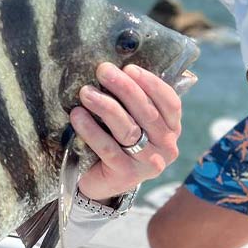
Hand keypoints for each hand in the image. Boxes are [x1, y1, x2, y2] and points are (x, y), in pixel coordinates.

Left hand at [73, 63, 181, 201]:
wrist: (100, 180)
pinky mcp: (125, 175)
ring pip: (128, 129)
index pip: (170, 102)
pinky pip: (108, 148)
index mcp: (171, 128)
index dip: (151, 83)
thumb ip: (131, 100)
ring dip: (105, 106)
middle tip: (102, 71)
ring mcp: (147, 163)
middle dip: (124, 88)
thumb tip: (115, 67)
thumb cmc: (116, 141)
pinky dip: (91, 130)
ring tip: (85, 92)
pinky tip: (77, 115)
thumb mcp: (130, 119)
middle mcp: (165, 147)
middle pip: (146, 113)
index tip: (129, 68)